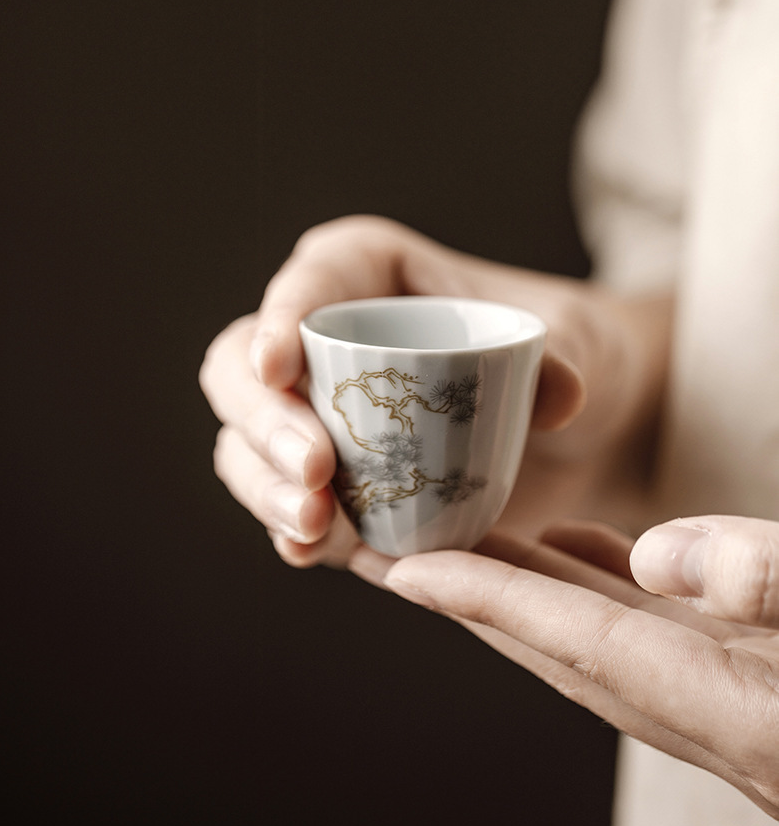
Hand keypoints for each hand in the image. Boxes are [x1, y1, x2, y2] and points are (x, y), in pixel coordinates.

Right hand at [200, 215, 670, 565]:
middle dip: (265, 420)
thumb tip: (558, 394)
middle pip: (243, 367)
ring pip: (246, 443)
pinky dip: (288, 530)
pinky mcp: (330, 482)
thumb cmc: (570, 352)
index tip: (277, 364)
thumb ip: (567, 357)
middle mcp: (324, 339)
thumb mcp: (581, 341)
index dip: (278, 319)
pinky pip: (283, 503)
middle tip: (314, 469)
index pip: (309, 283)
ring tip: (314, 525)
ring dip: (265, 486)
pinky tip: (310, 552)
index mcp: (368, 272)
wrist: (582, 430)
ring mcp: (316, 414)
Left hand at [352, 516, 778, 817]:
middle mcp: (711, 720)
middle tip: (379, 547)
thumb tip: (653, 553)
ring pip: (593, 639)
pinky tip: (578, 545)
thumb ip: (768, 581)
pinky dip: (594, 586)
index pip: (579, 641)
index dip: (485, 600)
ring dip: (517, 587)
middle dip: (457, 596)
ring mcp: (727, 709)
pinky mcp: (747, 690)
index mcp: (735, 710)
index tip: (403, 570)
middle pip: (555, 647)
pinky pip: (643, 634)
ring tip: (452, 534)